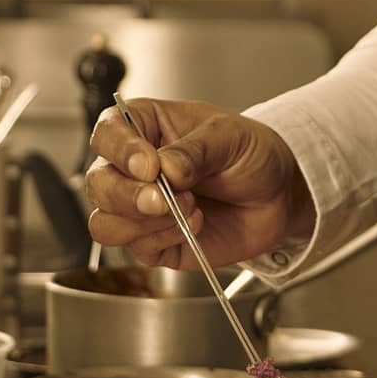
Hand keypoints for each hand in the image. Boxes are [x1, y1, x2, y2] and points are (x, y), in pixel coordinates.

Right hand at [85, 97, 313, 269]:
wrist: (278, 195)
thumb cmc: (251, 154)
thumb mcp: (231, 137)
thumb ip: (196, 150)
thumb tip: (166, 167)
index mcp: (145, 127)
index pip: (107, 133)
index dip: (120, 150)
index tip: (149, 164)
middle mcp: (133, 168)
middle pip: (99, 184)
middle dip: (128, 196)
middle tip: (164, 197)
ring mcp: (139, 208)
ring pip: (105, 223)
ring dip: (143, 222)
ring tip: (189, 209)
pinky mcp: (153, 242)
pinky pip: (137, 249)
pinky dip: (165, 239)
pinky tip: (195, 224)